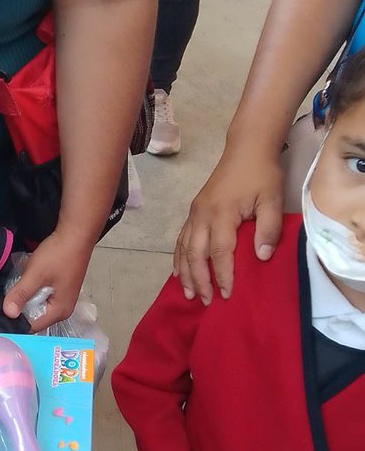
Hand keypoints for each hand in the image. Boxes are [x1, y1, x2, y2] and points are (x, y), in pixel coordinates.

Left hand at [3, 226, 93, 330]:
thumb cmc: (59, 255)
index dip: (15, 322)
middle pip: (34, 317)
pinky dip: (31, 292)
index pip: (32, 326)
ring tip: (9, 293)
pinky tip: (22, 284)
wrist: (75, 234)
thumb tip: (8, 313)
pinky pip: (41, 296)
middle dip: (18, 310)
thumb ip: (21, 294)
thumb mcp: (35, 274)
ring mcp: (62, 298)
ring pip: (36, 306)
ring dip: (24, 300)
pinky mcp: (59, 288)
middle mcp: (62, 309)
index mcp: (59, 311)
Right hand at [173, 146, 283, 302]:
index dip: (222, 275)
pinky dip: (178, 257)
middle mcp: (202, 215)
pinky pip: (181, 239)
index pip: (219, 252)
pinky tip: (179, 272)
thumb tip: (261, 257)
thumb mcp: (272, 199)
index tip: (227, 295)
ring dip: (185, 273)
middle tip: (205, 302)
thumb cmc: (262, 174)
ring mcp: (195, 213)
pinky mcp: (193, 211)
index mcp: (222, 213)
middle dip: (199, 280)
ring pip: (184, 248)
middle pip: (195, 254)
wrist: (246, 149)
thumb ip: (268, 228)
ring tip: (189, 294)